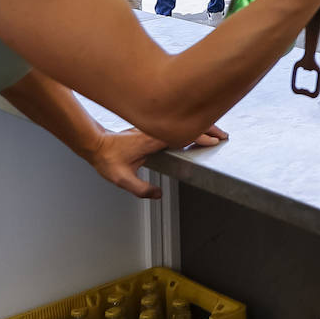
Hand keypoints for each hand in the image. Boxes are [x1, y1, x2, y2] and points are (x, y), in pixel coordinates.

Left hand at [85, 125, 227, 199]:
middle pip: (186, 125)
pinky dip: (190, 126)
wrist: (96, 144)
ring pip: (182, 123)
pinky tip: (197, 131)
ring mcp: (154, 128)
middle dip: (208, 128)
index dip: (200, 137)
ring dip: (201, 125)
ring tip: (216, 132)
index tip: (214, 141)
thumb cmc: (108, 160)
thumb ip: (140, 189)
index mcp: (151, 140)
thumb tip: (158, 195)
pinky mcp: (152, 129)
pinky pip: (176, 125)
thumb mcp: (121, 179)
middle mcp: (155, 131)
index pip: (181, 136)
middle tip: (224, 135)